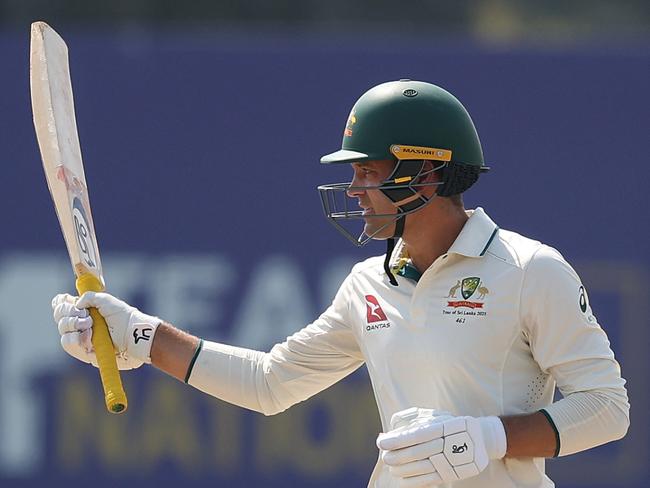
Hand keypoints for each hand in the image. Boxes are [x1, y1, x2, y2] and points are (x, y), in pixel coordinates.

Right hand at [52, 292, 160, 369]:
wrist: (133, 335)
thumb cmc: (123, 317)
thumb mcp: (106, 300)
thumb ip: (89, 297)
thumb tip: (76, 303)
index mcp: (85, 311)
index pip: (63, 306)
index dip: (61, 303)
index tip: (67, 299)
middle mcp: (80, 324)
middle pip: (60, 317)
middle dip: (69, 312)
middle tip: (85, 314)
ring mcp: (81, 339)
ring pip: (63, 331)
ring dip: (73, 324)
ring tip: (89, 325)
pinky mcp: (84, 352)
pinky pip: (68, 344)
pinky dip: (76, 337)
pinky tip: (88, 336)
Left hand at [376, 408, 506, 486]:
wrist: (479, 440)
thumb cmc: (448, 424)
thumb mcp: (433, 415)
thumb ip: (411, 419)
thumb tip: (391, 429)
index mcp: (442, 427)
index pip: (415, 435)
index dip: (397, 440)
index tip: (381, 442)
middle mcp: (446, 444)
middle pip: (416, 453)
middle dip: (397, 456)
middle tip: (385, 457)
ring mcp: (449, 461)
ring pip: (421, 468)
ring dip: (402, 469)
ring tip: (391, 467)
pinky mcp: (450, 474)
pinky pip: (428, 480)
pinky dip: (413, 480)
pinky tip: (402, 478)